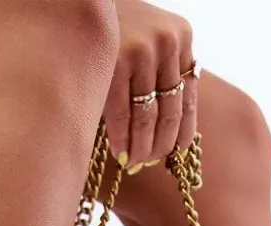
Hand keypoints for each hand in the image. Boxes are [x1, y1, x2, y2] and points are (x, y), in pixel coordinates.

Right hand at [105, 0, 196, 169]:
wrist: (81, 1)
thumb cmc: (115, 26)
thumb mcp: (148, 39)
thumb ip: (161, 71)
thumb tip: (168, 130)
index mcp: (182, 36)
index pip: (189, 96)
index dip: (183, 131)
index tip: (175, 154)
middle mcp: (167, 41)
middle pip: (169, 110)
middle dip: (159, 144)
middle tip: (149, 164)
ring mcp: (142, 50)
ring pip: (147, 116)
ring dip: (141, 147)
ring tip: (134, 163)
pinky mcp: (116, 60)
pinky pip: (121, 112)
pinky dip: (121, 137)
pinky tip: (119, 153)